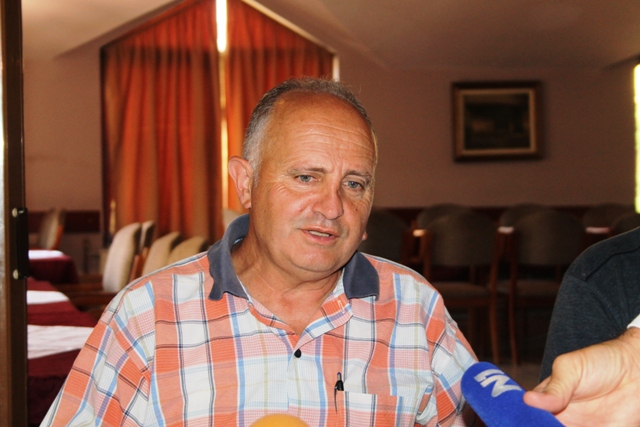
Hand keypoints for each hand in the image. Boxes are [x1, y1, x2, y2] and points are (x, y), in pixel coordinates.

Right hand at [524, 327, 639, 426]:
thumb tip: (528, 400)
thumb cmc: (602, 361)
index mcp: (546, 400)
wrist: (639, 370)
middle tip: (557, 424)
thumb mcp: (571, 368)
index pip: (527, 416)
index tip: (526, 422)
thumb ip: (554, 388)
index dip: (524, 420)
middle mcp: (559, 419)